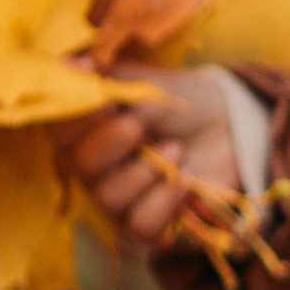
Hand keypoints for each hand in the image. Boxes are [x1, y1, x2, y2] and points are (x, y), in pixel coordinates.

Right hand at [55, 66, 237, 252]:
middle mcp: (95, 168)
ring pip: (111, 197)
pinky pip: (141, 224)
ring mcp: (120, 199)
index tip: (106, 104)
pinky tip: (185, 180)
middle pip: (82, 166)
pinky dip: (165, 199)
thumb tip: (67, 64)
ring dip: (147, 170)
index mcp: (87, 130)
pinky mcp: (147, 224)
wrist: (231, 127)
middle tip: (139, 126)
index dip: (77, 119)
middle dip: (112, 143)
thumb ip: (107, 77)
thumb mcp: (147, 82)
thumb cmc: (183, 102)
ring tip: (176, 150)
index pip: (59, 131)